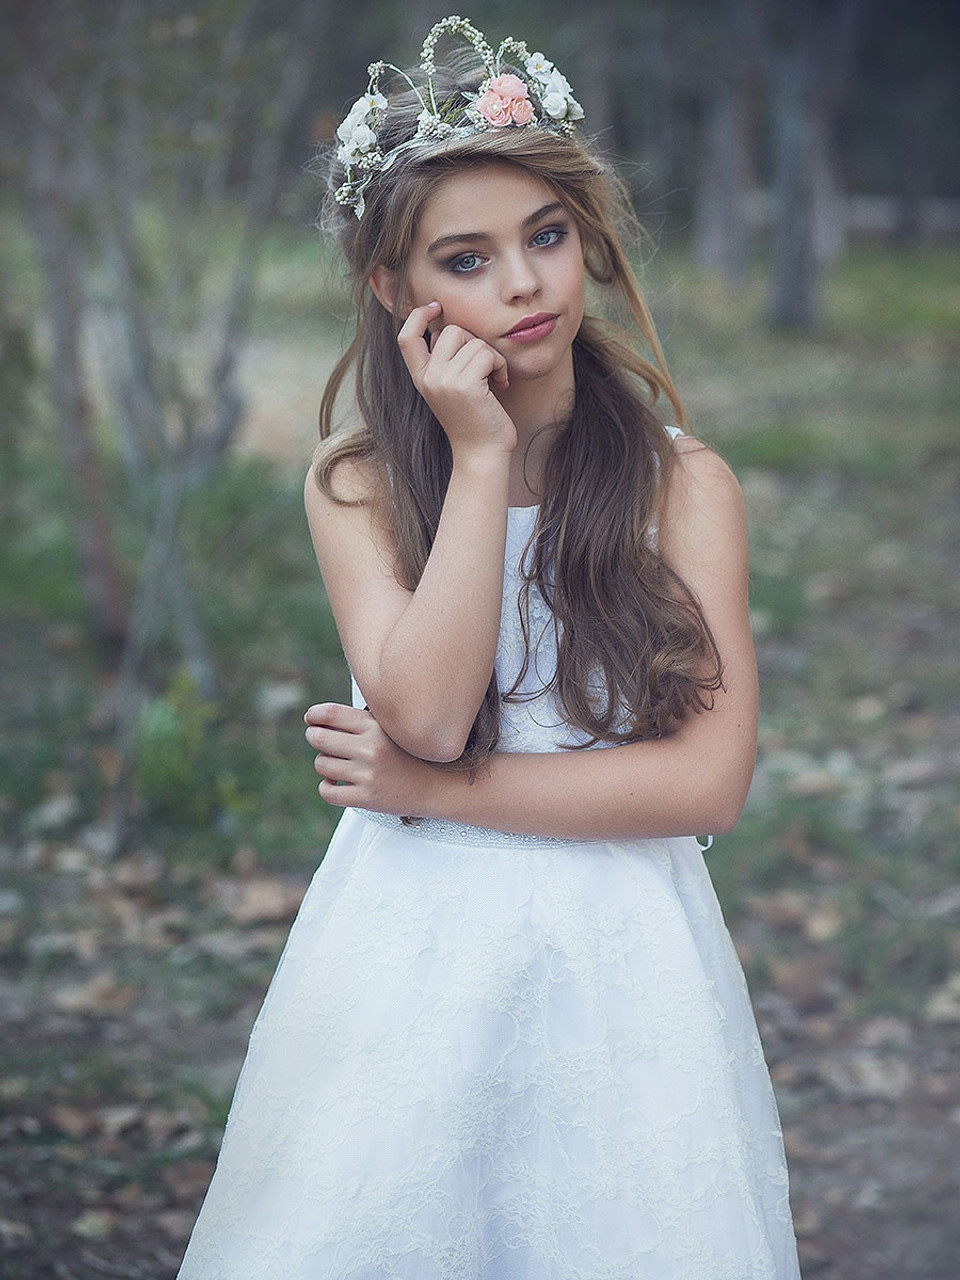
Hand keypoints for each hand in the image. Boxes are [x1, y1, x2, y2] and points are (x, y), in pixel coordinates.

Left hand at [304, 702, 437, 815]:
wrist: (432, 787)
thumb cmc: (404, 755)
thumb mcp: (388, 729)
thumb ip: (359, 721)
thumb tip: (319, 718)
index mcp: (376, 727)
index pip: (331, 714)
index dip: (314, 715)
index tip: (311, 719)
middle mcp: (371, 749)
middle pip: (319, 738)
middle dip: (314, 737)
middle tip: (318, 739)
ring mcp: (368, 775)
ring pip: (321, 764)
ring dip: (324, 764)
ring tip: (337, 765)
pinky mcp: (365, 798)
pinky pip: (327, 791)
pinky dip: (326, 787)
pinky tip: (336, 783)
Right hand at [397, 302, 515, 456]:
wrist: (482, 455)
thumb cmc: (474, 422)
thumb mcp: (451, 390)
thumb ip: (444, 362)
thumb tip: (445, 329)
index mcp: (421, 379)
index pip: (406, 337)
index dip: (418, 316)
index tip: (436, 307)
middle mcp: (428, 378)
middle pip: (450, 331)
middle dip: (473, 343)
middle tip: (484, 368)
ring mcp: (444, 381)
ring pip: (472, 341)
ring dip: (491, 357)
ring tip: (494, 379)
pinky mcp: (465, 385)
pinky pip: (487, 354)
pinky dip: (500, 366)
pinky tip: (500, 385)